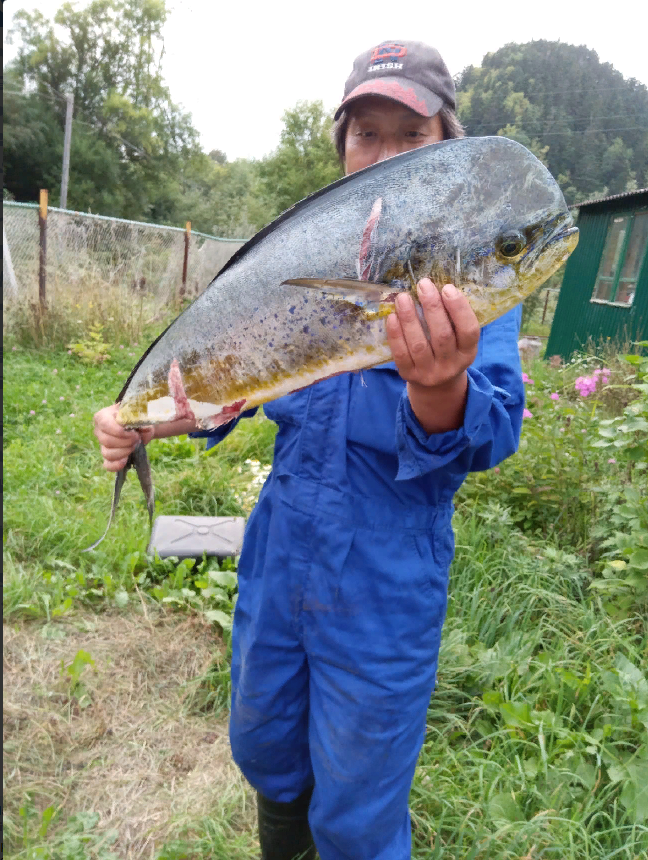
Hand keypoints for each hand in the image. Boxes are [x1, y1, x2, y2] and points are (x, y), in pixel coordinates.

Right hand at [93, 404, 153, 471]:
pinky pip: (107, 465)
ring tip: (134, 446)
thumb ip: (142, 420)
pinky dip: (116, 465)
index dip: (119, 431)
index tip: (134, 433)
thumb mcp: (140, 415)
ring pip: (107, 453)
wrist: (139, 426)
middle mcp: (99, 431)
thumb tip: (145, 429)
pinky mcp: (107, 456)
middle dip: (125, 442)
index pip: (105, 425)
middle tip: (137, 439)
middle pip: (106, 441)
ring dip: (124, 452)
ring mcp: (102, 444)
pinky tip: (126, 460)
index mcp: (103, 416)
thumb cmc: (136, 418)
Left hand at [386, 279, 479, 432]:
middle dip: (432, 307)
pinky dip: (396, 334)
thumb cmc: (448, 351)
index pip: (468, 331)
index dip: (459, 309)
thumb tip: (436, 287)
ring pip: (419, 344)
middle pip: (442, 335)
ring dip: (409, 318)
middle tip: (423, 284)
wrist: (435, 386)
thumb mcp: (458, 340)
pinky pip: (401, 354)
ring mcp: (429, 372)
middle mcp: (450, 365)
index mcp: (468, 352)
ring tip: (403, 297)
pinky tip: (392, 317)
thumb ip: (453, 320)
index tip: (447, 288)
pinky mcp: (409, 375)